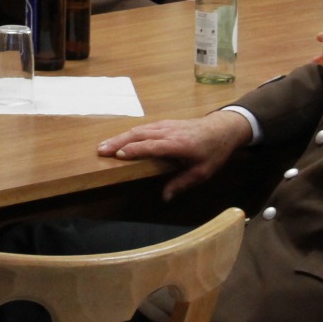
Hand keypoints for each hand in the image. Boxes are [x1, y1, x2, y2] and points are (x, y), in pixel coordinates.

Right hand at [96, 111, 252, 200]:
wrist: (221, 129)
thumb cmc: (213, 152)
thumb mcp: (202, 172)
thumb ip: (181, 184)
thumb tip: (164, 198)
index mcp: (177, 144)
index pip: (151, 145)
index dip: (134, 149)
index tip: (118, 155)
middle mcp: (168, 132)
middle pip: (139, 134)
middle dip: (118, 141)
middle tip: (100, 149)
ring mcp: (165, 125)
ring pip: (138, 129)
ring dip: (119, 136)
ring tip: (103, 145)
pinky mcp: (164, 123)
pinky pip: (143, 127)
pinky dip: (128, 133)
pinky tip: (119, 139)